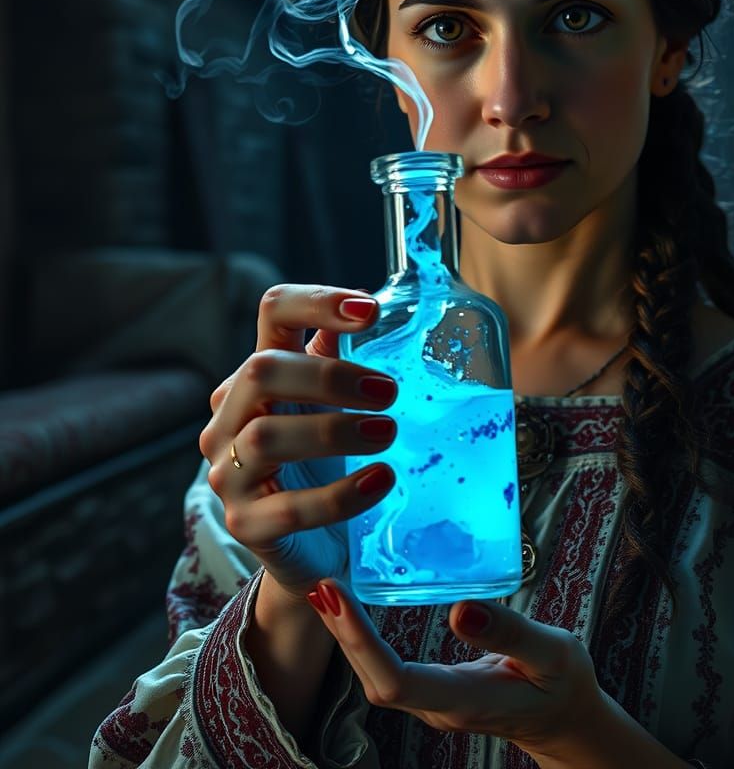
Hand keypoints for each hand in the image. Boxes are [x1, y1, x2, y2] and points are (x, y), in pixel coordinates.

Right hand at [198, 284, 399, 601]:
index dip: (317, 302)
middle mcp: (231, 417)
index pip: (274, 312)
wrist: (314, 545)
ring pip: (265, 439)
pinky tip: (381, 480)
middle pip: (262, 372)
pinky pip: (288, 508)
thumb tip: (373, 305)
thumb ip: (342, 358)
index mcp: (259, 374)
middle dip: (329, 377)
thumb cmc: (325, 462)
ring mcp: (229, 471)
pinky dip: (341, 495)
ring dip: (334, 431)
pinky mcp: (246, 524)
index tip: (372, 311)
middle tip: (389, 392)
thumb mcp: (334, 404)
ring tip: (387, 433)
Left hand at [306, 578, 610, 762]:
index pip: (395, 679)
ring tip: (326, 590)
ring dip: (347, 634)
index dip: (360, 641)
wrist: (566, 720)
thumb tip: (459, 609)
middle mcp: (438, 706)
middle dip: (342, 633)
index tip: (336, 597)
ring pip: (375, 675)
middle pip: (373, 678)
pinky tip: (356, 606)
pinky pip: (387, 667)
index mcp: (464, 700)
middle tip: (318, 583)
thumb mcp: (551, 653)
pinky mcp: (432, 690)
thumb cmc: (563, 684)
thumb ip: (509, 633)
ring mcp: (433, 701)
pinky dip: (365, 636)